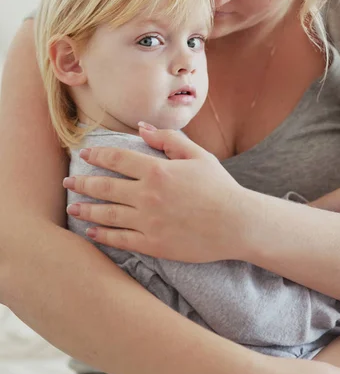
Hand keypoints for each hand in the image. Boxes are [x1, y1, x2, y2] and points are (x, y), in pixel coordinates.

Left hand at [65, 127, 244, 261]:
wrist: (237, 223)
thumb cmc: (219, 187)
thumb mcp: (197, 156)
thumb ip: (168, 140)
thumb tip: (141, 128)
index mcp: (157, 171)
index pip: (117, 160)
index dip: (97, 156)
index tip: (84, 155)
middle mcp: (147, 196)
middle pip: (105, 187)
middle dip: (82, 183)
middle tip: (68, 181)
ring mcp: (148, 222)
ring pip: (107, 214)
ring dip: (86, 209)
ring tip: (72, 206)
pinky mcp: (153, 244)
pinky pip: (120, 240)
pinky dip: (102, 235)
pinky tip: (91, 231)